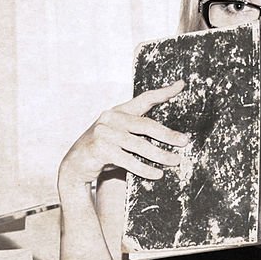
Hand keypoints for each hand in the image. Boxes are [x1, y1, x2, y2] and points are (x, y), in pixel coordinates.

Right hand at [58, 80, 189, 187]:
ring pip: (140, 145)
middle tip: (185, 142)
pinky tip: (157, 174)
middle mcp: (110, 117)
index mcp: (118, 111)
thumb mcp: (119, 137)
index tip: (181, 85)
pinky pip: (128, 160)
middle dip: (168, 135)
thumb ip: (137, 132)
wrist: (74, 167)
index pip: (144, 99)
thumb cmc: (104, 152)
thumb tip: (172, 138)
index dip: (163, 92)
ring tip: (175, 161)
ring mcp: (103, 132)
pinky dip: (145, 168)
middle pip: (146, 125)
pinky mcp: (100, 149)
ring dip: (160, 155)